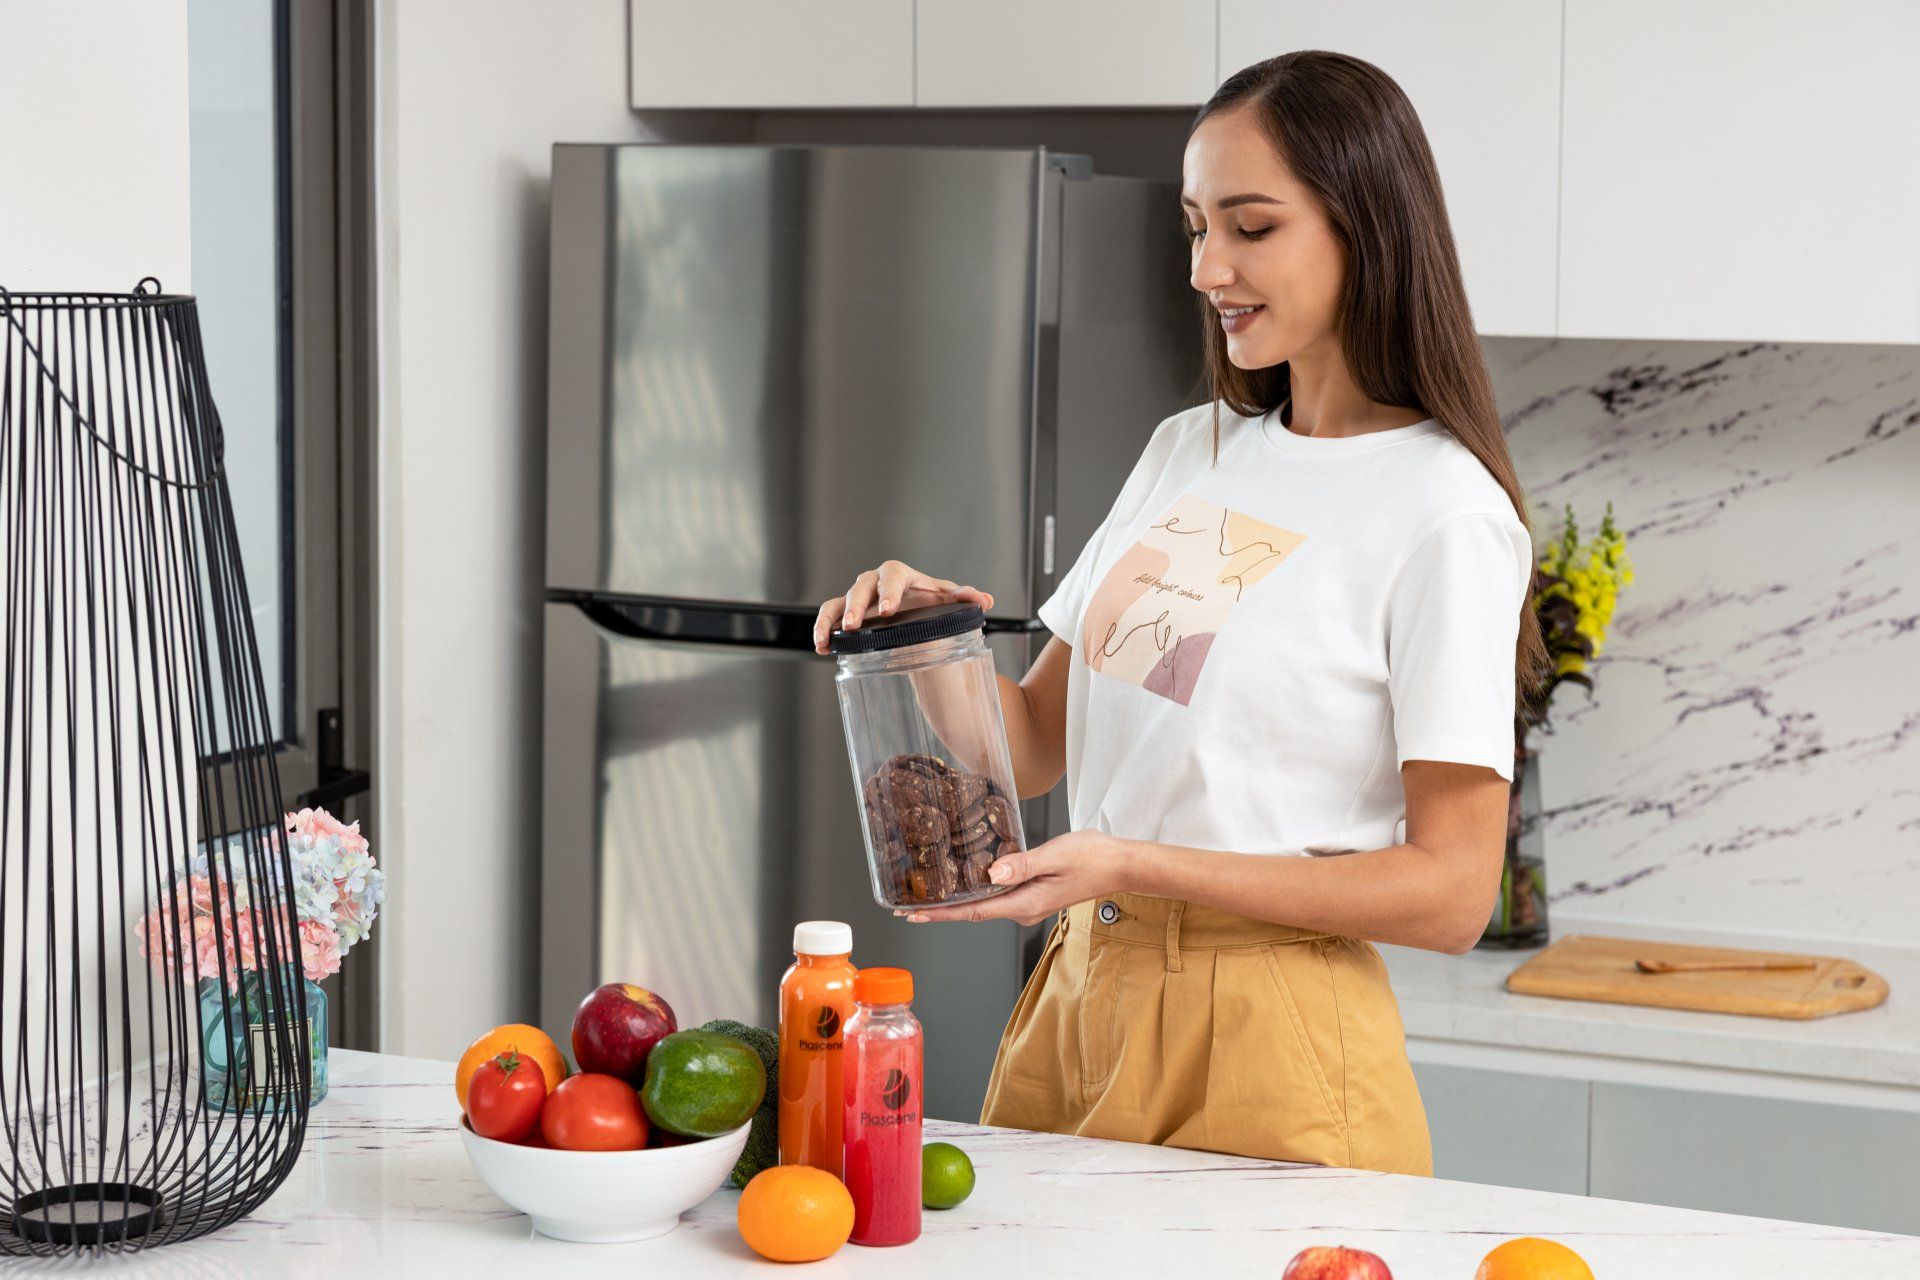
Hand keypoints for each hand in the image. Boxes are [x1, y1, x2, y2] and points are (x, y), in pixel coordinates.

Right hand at [812, 560, 994, 655]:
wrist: (916, 609)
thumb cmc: (929, 599)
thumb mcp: (947, 599)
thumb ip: (964, 598)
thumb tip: (984, 600)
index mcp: (900, 575)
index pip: (893, 576)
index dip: (889, 591)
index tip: (888, 610)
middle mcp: (874, 583)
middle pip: (860, 588)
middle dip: (855, 606)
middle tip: (854, 625)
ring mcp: (858, 598)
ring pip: (837, 602)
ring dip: (832, 619)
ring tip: (829, 638)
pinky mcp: (846, 613)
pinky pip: (829, 616)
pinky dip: (823, 629)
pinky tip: (823, 647)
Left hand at [894, 830, 1131, 926]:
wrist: (1120, 865)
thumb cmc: (1092, 858)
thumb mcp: (1055, 856)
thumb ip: (1022, 865)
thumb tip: (990, 874)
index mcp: (1025, 903)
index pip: (974, 912)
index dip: (940, 914)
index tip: (913, 914)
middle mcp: (1023, 909)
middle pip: (974, 911)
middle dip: (940, 909)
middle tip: (906, 904)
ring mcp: (1028, 903)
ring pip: (985, 903)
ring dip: (956, 900)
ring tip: (927, 892)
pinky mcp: (1032, 894)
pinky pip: (998, 894)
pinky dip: (976, 890)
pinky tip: (964, 880)